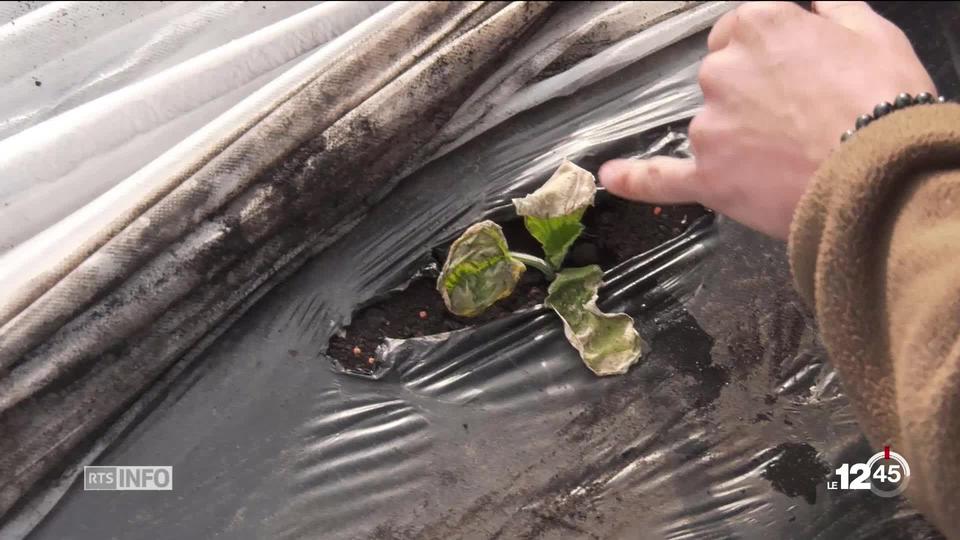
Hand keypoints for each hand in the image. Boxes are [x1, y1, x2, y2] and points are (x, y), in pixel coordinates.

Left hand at [598, 1, 935, 238]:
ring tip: (793, 155)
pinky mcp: (708, 178)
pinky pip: (659, 178)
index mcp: (758, 26)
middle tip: (801, 117)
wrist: (882, 179)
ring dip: (741, 137)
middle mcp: (722, 71)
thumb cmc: (884, 105)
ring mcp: (709, 127)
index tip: (790, 68)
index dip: (769, 51)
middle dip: (754, 93)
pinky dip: (635, 179)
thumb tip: (810, 6)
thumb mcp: (872, 33)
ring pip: (712, 124)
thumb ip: (829, 12)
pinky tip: (612, 177)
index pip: (742, 28)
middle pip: (722, 75)